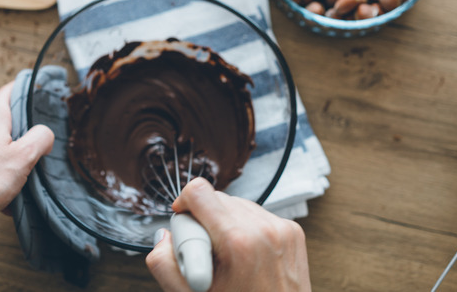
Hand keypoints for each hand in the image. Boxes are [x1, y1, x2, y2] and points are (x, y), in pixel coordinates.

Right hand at [145, 177, 311, 291]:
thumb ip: (164, 265)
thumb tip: (163, 236)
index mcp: (237, 242)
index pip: (199, 191)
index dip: (183, 204)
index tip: (184, 223)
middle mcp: (263, 229)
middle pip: (217, 198)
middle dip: (204, 220)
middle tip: (207, 252)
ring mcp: (282, 229)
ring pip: (238, 204)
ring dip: (226, 223)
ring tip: (228, 257)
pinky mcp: (293, 231)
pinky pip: (258, 214)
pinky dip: (247, 228)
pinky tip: (246, 256)